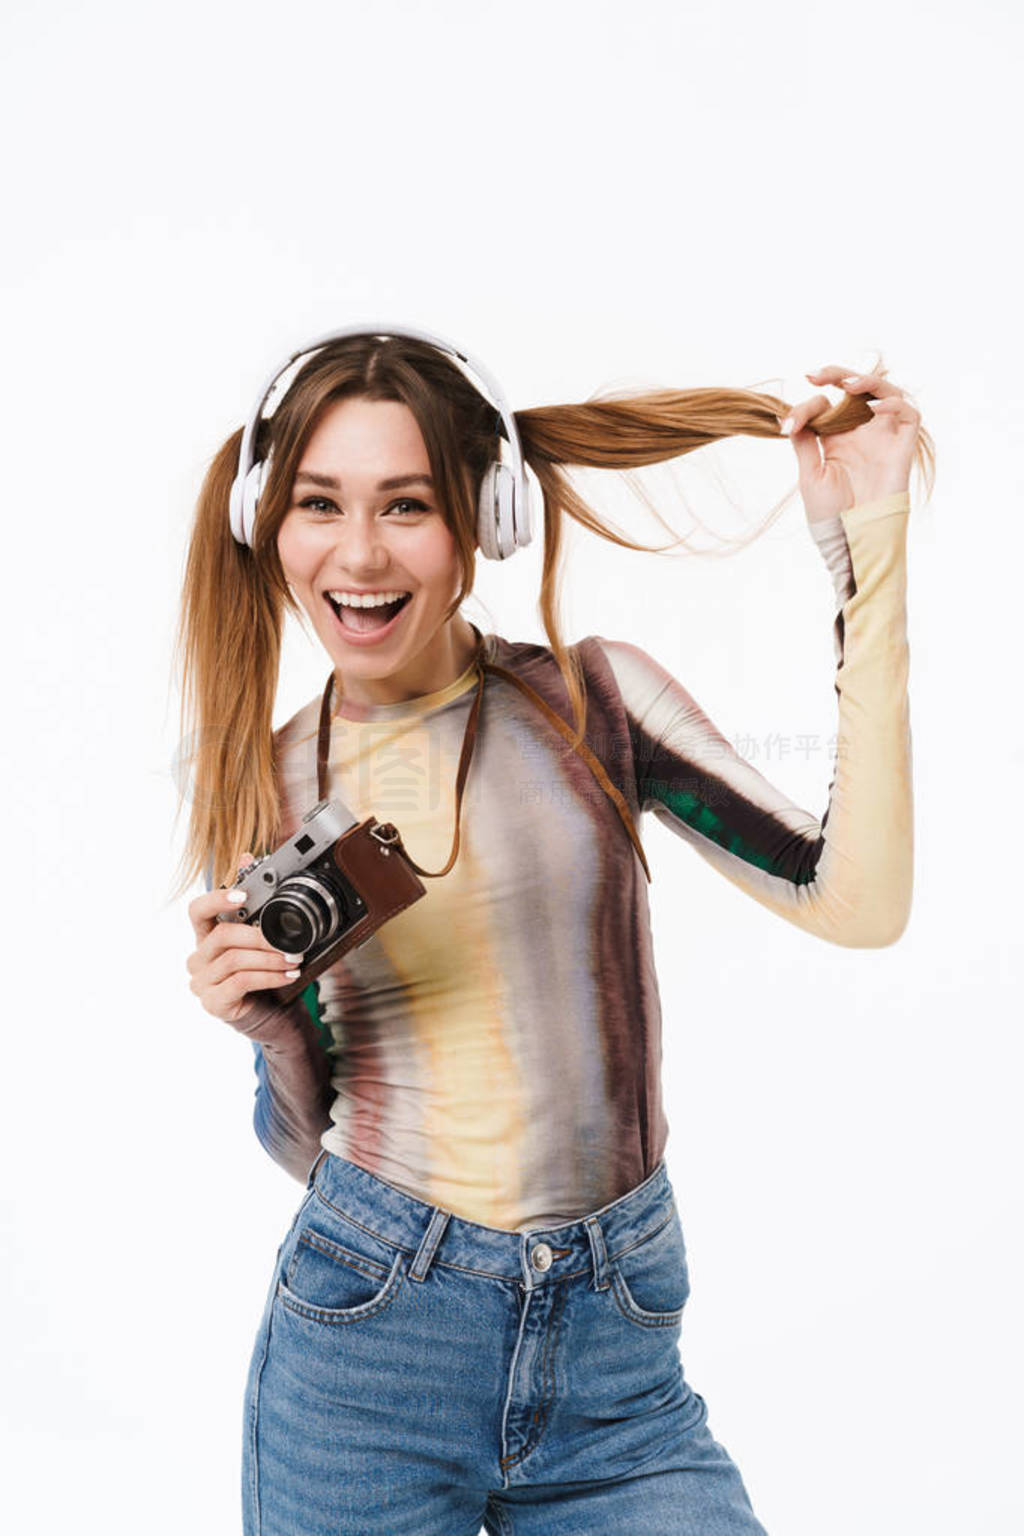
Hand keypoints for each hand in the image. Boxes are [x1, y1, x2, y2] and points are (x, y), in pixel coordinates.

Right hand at [186, 852, 306, 1042]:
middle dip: (260, 936)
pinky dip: (269, 976)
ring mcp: (202, 982)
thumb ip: (253, 902)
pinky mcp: (213, 1002)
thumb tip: (247, 855)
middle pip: (223, 935)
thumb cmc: (263, 972)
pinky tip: (287, 976)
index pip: (197, 910)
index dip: (216, 899)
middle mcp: (199, 957)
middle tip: (290, 942)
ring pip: (234, 960)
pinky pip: (241, 982)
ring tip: (294, 960)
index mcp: (206, 935)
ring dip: (270, 958)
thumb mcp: (261, 937)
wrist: (273, 1014)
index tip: (243, 896)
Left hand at [779, 364, 921, 521]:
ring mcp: (882, 438)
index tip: (789, 423)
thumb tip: (791, 416)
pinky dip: (894, 405)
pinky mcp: (902, 447)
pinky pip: (909, 414)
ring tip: (847, 386)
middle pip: (856, 391)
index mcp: (836, 439)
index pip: (825, 406)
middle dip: (838, 376)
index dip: (806, 408)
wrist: (852, 537)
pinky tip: (874, 409)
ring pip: (885, 394)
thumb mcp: (810, 475)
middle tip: (816, 374)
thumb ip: (805, 444)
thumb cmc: (831, 514)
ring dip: (868, 383)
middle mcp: (861, 433)